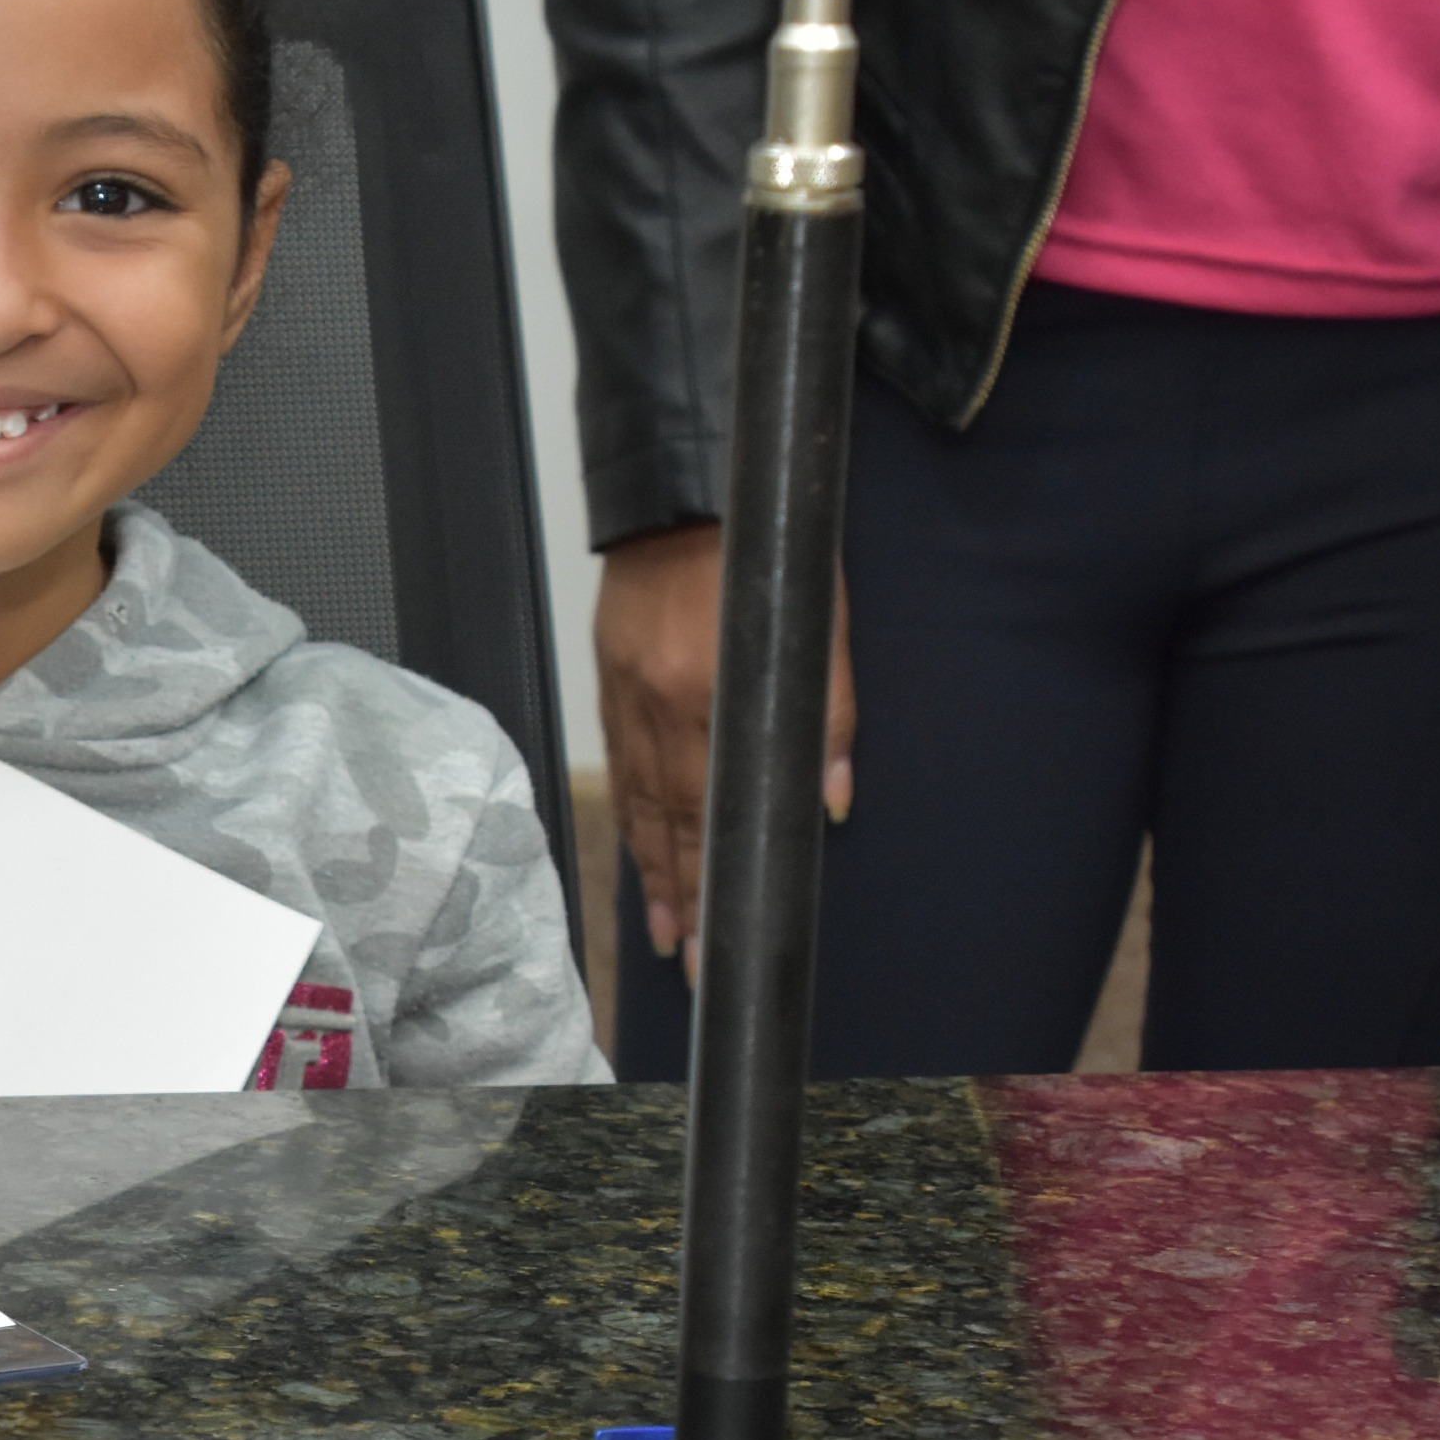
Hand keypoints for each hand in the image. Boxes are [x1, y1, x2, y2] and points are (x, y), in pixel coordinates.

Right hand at [592, 525, 855, 981]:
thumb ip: (826, 709)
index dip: (712, 879)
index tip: (717, 934)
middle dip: (682, 896)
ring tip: (661, 929)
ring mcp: (627, 692)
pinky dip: (629, 815)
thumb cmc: (757, 540)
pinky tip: (638, 849)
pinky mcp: (610, 676)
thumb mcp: (820, 617)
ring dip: (653, 871)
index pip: (711, 809)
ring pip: (638, 801)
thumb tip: (829, 798)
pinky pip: (618, 763)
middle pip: (670, 821)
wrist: (680, 482)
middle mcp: (658, 702)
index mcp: (705, 690)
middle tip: (690, 957)